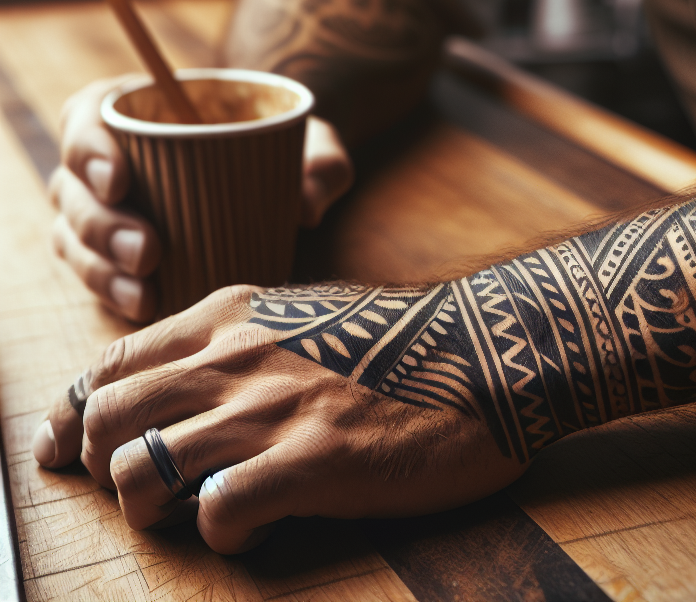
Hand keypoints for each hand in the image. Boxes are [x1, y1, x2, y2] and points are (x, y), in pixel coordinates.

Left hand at [32, 282, 522, 553]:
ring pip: (140, 473)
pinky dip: (224, 531)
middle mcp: (234, 355)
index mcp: (230, 315)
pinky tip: (263, 520)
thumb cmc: (399, 341)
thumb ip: (239, 341)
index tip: (63, 452)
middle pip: (104, 420)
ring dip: (154, 506)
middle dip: (105, 465)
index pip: (109, 364)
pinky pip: (216, 514)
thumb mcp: (305, 316)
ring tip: (203, 506)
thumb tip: (181, 388)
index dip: (71, 415)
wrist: (483, 352)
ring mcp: (269, 408)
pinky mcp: (310, 461)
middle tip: (148, 486)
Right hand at [49, 77, 353, 322]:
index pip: (86, 115)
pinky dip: (110, 291)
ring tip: (145, 288)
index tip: (120, 179)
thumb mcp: (313, 143)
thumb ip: (323, 163)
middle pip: (71, 187)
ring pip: (72, 235)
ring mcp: (100, 207)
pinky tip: (143, 306)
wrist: (278, 183)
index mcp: (137, 109)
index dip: (88, 147)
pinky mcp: (109, 252)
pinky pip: (92, 272)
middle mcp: (105, 158)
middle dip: (100, 223)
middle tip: (148, 250)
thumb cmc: (282, 148)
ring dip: (100, 266)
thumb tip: (306, 208)